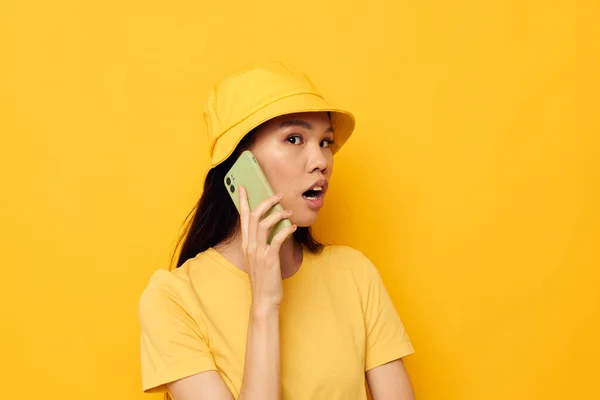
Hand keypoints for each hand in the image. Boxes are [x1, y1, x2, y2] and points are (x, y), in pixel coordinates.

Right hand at [238, 186, 296, 310]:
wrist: (264, 299)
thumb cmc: (264, 279)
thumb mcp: (259, 258)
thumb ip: (262, 243)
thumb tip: (274, 227)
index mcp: (245, 244)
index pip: (242, 218)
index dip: (242, 201)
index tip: (244, 187)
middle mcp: (249, 246)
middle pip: (253, 216)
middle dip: (265, 202)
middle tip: (277, 195)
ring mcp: (258, 252)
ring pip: (264, 224)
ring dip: (277, 214)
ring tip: (288, 211)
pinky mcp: (269, 259)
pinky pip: (277, 239)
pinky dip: (286, 230)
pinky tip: (293, 227)